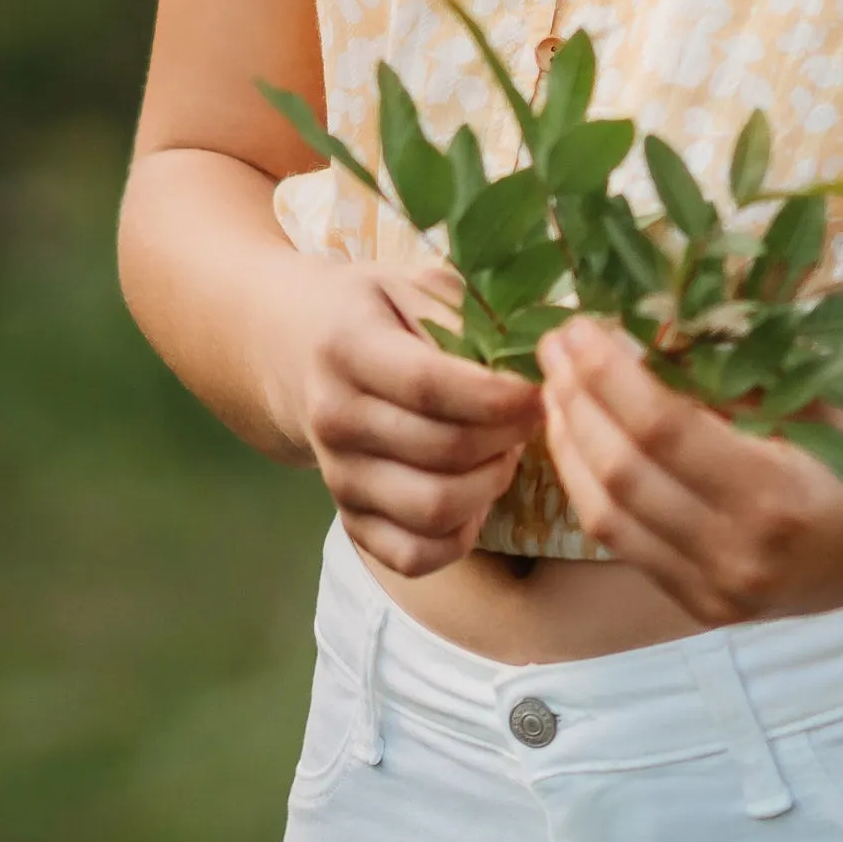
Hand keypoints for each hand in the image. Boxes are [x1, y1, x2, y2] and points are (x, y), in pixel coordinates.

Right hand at [272, 256, 543, 575]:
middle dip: (508, 436)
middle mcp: (334, 418)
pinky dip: (461, 535)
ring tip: (505, 449)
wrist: (303, 351)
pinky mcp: (350, 520)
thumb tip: (528, 356)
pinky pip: (415, 555)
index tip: (539, 388)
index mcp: (347, 348)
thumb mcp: (416, 285)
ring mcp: (337, 477)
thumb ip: (466, 316)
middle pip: (444, 451)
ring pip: (434, 509)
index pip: (429, 386)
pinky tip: (475, 492)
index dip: (497, 396)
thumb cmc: (379, 312)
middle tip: (534, 414)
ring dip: (491, 483)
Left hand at [539, 317, 842, 624]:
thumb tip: (640, 325)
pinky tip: (584, 443)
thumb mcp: (819, 394)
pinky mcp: (710, 608)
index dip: (607, 373)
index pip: (661, 428)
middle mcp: (742, 556)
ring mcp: (722, 592)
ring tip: (555, 388)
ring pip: (607, 519)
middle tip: (554, 345)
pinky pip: (628, 546)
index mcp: (778, 495)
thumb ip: (732, 370)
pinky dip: (595, 490)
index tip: (579, 325)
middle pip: (621, 474)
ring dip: (570, 447)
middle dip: (574, 401)